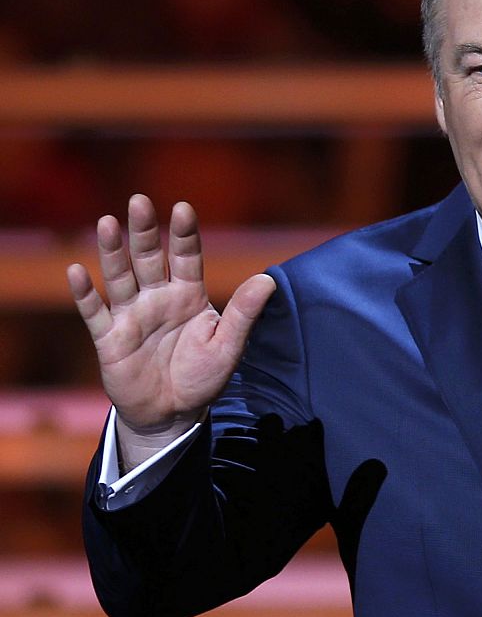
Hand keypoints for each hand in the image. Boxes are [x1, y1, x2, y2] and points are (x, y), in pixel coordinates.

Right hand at [68, 194, 275, 468]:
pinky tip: (77, 270)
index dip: (184, 234)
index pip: (186, 257)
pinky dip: (85, 293)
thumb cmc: (203, 377)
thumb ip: (244, 313)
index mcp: (188, 295)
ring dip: (112, 251)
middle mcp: (157, 298)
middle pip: (148, 258)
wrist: (173, 415)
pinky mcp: (110, 338)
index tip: (182, 208)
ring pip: (119, 277)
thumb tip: (269, 280)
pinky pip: (95, 313)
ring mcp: (131, 315)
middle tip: (139, 201)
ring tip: (107, 223)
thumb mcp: (228, 346)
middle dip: (143, 231)